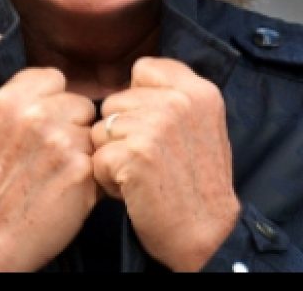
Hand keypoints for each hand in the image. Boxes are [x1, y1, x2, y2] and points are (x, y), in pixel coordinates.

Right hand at [0, 67, 97, 270]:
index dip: (53, 103)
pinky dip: (92, 175)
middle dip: (71, 126)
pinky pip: (101, 157)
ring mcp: (60, 141)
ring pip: (92, 129)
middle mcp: (33, 115)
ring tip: (59, 174)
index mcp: (7, 100)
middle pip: (78, 102)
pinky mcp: (81, 169)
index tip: (43, 127)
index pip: (53, 78)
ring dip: (84, 149)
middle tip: (51, 157)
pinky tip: (70, 189)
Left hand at [91, 57, 240, 270]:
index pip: (143, 69)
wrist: (206, 233)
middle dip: (121, 131)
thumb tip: (134, 80)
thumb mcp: (203, 125)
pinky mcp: (135, 154)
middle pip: (115, 101)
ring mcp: (156, 125)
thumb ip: (174, 97)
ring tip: (140, 174)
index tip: (152, 127)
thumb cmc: (199, 183)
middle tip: (148, 159)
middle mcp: (179, 101)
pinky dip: (106, 179)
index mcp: (198, 90)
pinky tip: (132, 190)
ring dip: (112, 155)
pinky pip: (97, 157)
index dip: (137, 99)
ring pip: (101, 129)